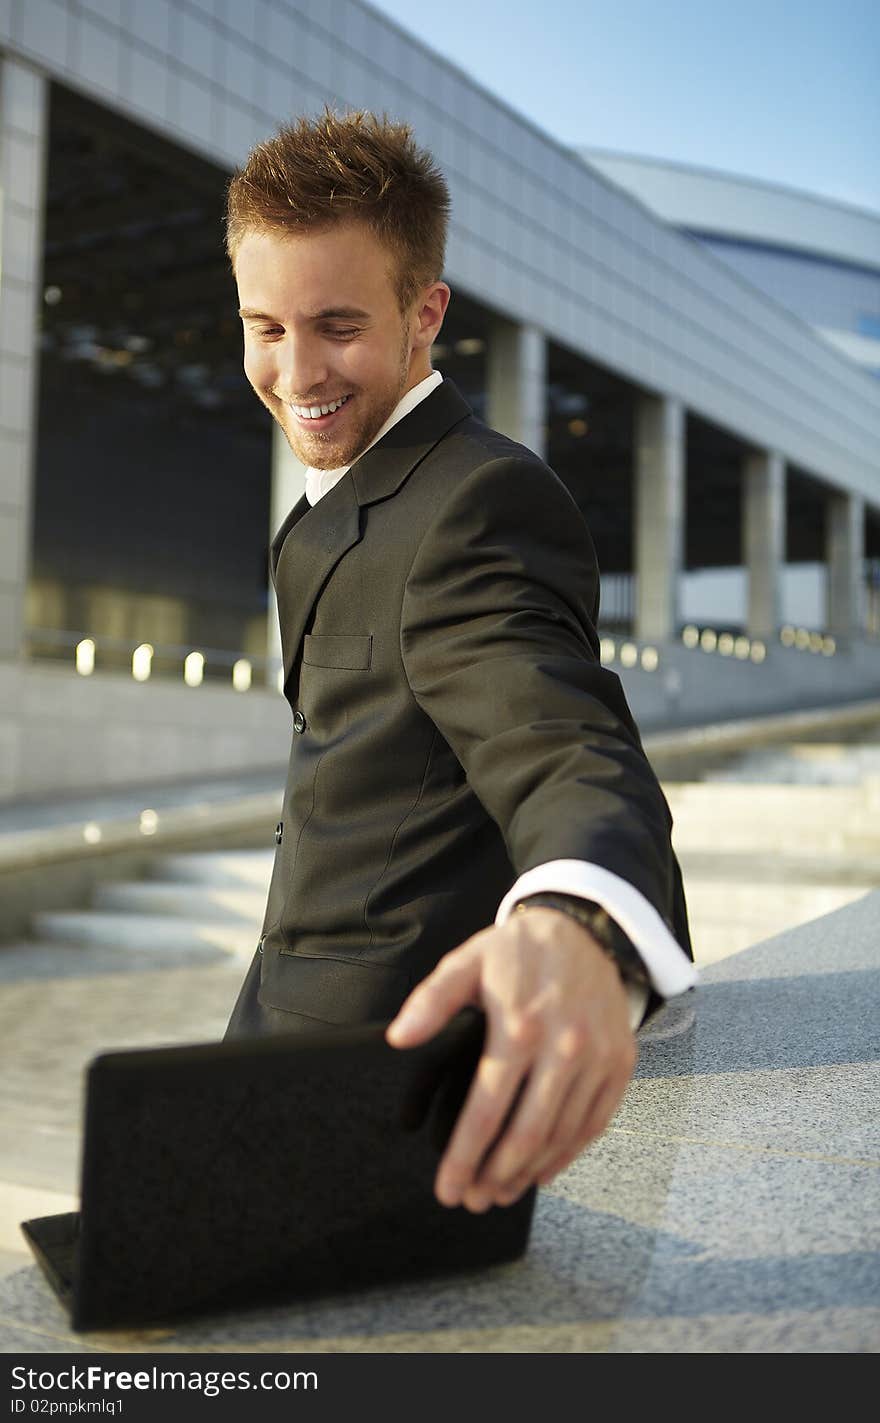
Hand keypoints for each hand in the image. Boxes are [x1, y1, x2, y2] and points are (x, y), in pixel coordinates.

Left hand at [385, 907, 636, 1212]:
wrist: (586, 928)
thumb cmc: (517, 950)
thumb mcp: (467, 962)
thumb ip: (431, 1000)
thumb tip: (398, 1038)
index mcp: (518, 1026)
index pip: (485, 1109)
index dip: (464, 1156)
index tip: (446, 1189)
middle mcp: (563, 1047)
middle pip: (526, 1134)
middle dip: (495, 1176)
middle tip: (471, 1202)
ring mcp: (597, 1058)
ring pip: (561, 1135)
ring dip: (528, 1173)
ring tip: (500, 1194)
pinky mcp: (620, 1063)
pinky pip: (594, 1123)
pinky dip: (567, 1154)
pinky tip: (541, 1171)